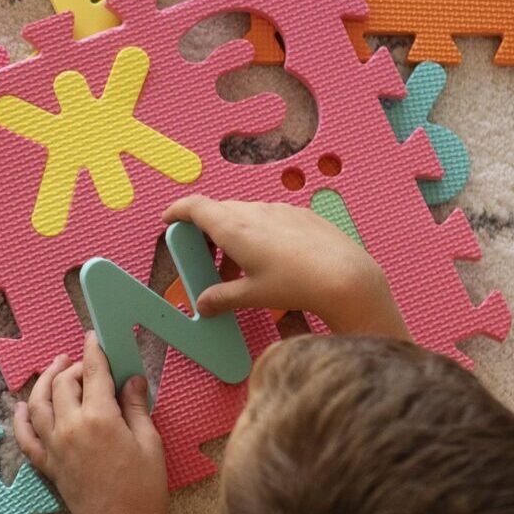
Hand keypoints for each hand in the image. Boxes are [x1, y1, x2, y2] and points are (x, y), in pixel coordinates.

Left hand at [12, 333, 167, 513]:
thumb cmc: (144, 490)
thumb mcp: (150, 443)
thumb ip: (136, 407)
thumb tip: (133, 380)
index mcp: (98, 418)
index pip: (92, 373)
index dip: (94, 351)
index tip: (95, 339)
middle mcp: (69, 428)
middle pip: (62, 384)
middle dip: (73, 367)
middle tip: (85, 361)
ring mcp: (54, 447)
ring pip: (39, 403)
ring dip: (45, 382)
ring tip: (55, 369)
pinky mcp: (48, 466)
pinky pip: (26, 437)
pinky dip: (21, 419)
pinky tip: (23, 406)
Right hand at [164, 195, 408, 339]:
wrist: (345, 277)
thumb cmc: (295, 285)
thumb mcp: (252, 296)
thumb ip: (222, 298)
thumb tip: (203, 305)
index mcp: (234, 228)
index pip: (195, 207)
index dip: (178, 211)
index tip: (168, 220)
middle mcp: (255, 212)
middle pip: (219, 212)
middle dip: (206, 233)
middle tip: (204, 258)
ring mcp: (280, 210)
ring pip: (245, 215)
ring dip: (234, 237)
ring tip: (238, 269)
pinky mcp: (301, 215)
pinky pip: (270, 218)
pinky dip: (258, 234)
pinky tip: (270, 261)